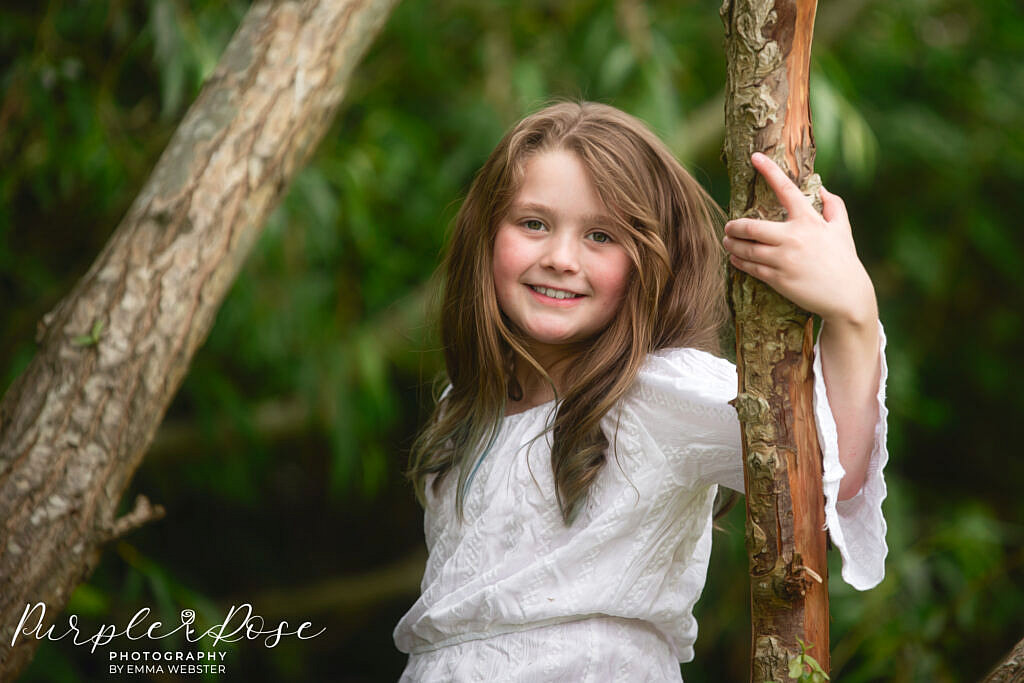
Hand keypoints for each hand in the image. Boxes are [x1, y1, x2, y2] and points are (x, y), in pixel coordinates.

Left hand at [722, 152, 877, 326]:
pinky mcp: (778, 279)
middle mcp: (794, 237)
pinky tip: (735, 259)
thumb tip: (822, 188)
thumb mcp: (842, 230)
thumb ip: (834, 206)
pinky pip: (750, 267)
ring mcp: (784, 259)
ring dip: (732, 245)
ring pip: (746, 248)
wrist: (846, 297)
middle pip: (751, 226)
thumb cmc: (844, 260)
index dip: (769, 170)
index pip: (786, 189)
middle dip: (734, 226)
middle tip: (729, 227)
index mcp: (809, 220)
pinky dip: (739, 261)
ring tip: (728, 242)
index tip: (754, 157)